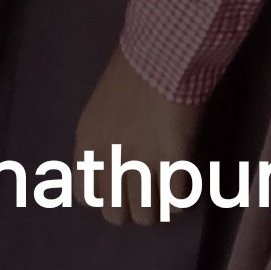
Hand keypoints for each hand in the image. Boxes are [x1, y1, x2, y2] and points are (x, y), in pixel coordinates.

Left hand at [75, 46, 201, 225]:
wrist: (163, 55)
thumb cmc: (132, 70)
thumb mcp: (101, 107)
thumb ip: (104, 139)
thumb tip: (116, 164)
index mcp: (88, 144)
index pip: (86, 194)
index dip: (105, 196)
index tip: (119, 189)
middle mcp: (111, 160)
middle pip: (115, 214)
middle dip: (131, 209)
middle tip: (145, 195)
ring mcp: (143, 164)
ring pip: (146, 215)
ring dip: (157, 208)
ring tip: (166, 195)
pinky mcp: (175, 162)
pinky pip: (177, 201)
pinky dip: (181, 200)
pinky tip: (184, 187)